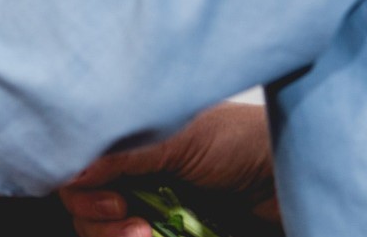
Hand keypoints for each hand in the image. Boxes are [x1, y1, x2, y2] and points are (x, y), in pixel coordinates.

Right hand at [59, 102, 279, 236]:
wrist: (295, 181)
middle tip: (133, 226)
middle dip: (100, 225)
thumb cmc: (241, 142)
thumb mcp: (178, 140)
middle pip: (86, 210)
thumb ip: (123, 152)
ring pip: (110, 234)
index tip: (109, 200)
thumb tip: (71, 166)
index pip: (78, 169)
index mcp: (126, 144)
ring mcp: (154, 212)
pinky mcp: (174, 235)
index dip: (81, 189)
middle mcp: (134, 178)